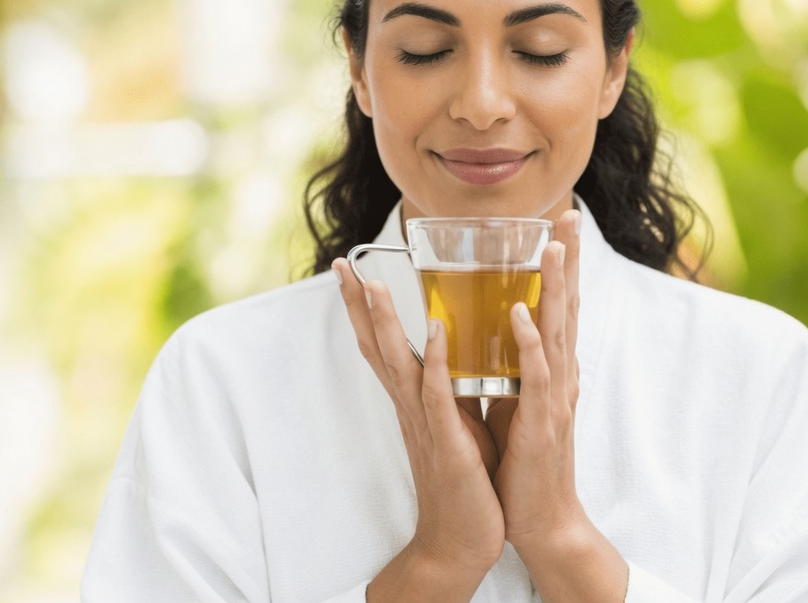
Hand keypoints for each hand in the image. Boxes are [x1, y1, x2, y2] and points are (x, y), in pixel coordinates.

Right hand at [334, 259, 504, 574]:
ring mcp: (425, 424)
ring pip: (399, 364)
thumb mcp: (459, 423)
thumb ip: (453, 387)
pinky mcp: (448, 442)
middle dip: (359, 306)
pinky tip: (436, 331)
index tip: (352, 270)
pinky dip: (436, 361)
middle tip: (342, 265)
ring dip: (386, 323)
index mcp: (415, 400)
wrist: (461, 543)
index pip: (383, 345)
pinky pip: (438, 396)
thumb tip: (458, 351)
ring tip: (373, 284)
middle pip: (378, 347)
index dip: (366, 309)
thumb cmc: (465, 483)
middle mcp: (411, 407)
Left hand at [485, 209, 586, 548]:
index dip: (561, 265)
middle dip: (568, 261)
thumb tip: (494, 336)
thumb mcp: (516, 403)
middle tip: (569, 218)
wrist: (541, 521)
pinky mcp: (542, 423)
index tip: (558, 225)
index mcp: (552, 370)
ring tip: (552, 248)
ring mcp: (555, 398)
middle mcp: (560, 376)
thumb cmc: (525, 463)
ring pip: (557, 332)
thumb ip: (512, 368)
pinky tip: (521, 314)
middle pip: (568, 307)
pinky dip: (530, 343)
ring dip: (555, 288)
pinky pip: (536, 377)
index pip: (559, 306)